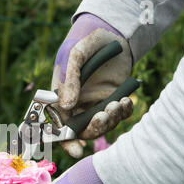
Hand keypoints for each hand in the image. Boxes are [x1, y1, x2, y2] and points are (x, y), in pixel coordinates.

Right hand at [51, 13, 133, 157]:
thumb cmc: (85, 42)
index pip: (58, 126)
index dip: (65, 141)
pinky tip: (126, 100)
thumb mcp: (74, 55)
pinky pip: (118, 116)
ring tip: (118, 102)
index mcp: (60, 98)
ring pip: (102, 126)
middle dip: (95, 129)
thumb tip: (67, 106)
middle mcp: (76, 106)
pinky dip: (124, 113)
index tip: (76, 151)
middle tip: (104, 116)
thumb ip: (69, 79)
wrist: (110, 33)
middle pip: (82, 131)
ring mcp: (95, 105)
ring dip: (111, 120)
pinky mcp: (112, 101)